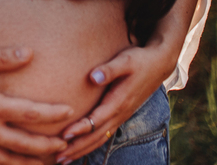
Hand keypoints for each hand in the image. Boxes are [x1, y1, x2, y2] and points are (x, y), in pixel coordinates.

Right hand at [0, 47, 71, 164]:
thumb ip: (0, 57)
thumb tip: (29, 52)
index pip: (29, 113)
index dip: (52, 114)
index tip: (70, 111)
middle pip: (24, 144)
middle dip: (48, 147)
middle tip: (65, 146)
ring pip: (8, 161)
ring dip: (29, 163)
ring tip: (46, 163)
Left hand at [54, 43, 175, 162]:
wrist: (158, 64)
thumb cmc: (139, 60)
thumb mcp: (125, 61)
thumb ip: (109, 69)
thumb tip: (93, 77)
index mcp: (119, 101)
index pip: (97, 120)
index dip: (81, 128)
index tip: (64, 135)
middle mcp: (120, 113)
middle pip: (96, 136)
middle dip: (77, 148)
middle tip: (58, 157)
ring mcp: (121, 116)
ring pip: (100, 139)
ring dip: (82, 150)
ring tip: (64, 159)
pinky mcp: (120, 115)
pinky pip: (104, 135)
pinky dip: (91, 144)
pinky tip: (80, 149)